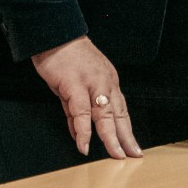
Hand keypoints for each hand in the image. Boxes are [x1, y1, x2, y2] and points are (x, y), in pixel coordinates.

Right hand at [32, 36, 142, 159]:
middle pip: (118, 114)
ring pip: (104, 114)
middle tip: (132, 155)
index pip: (121, 110)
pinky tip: (84, 144)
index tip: (133, 147)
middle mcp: (104, 81)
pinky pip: (81, 111)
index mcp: (108, 80)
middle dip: (125, 137)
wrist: (54, 33)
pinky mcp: (74, 84)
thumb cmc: (65, 55)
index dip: (127, 130)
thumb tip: (78, 130)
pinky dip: (83, 130)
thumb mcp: (76, 82)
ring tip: (114, 154)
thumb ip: (77, 107)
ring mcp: (91, 82)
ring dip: (110, 137)